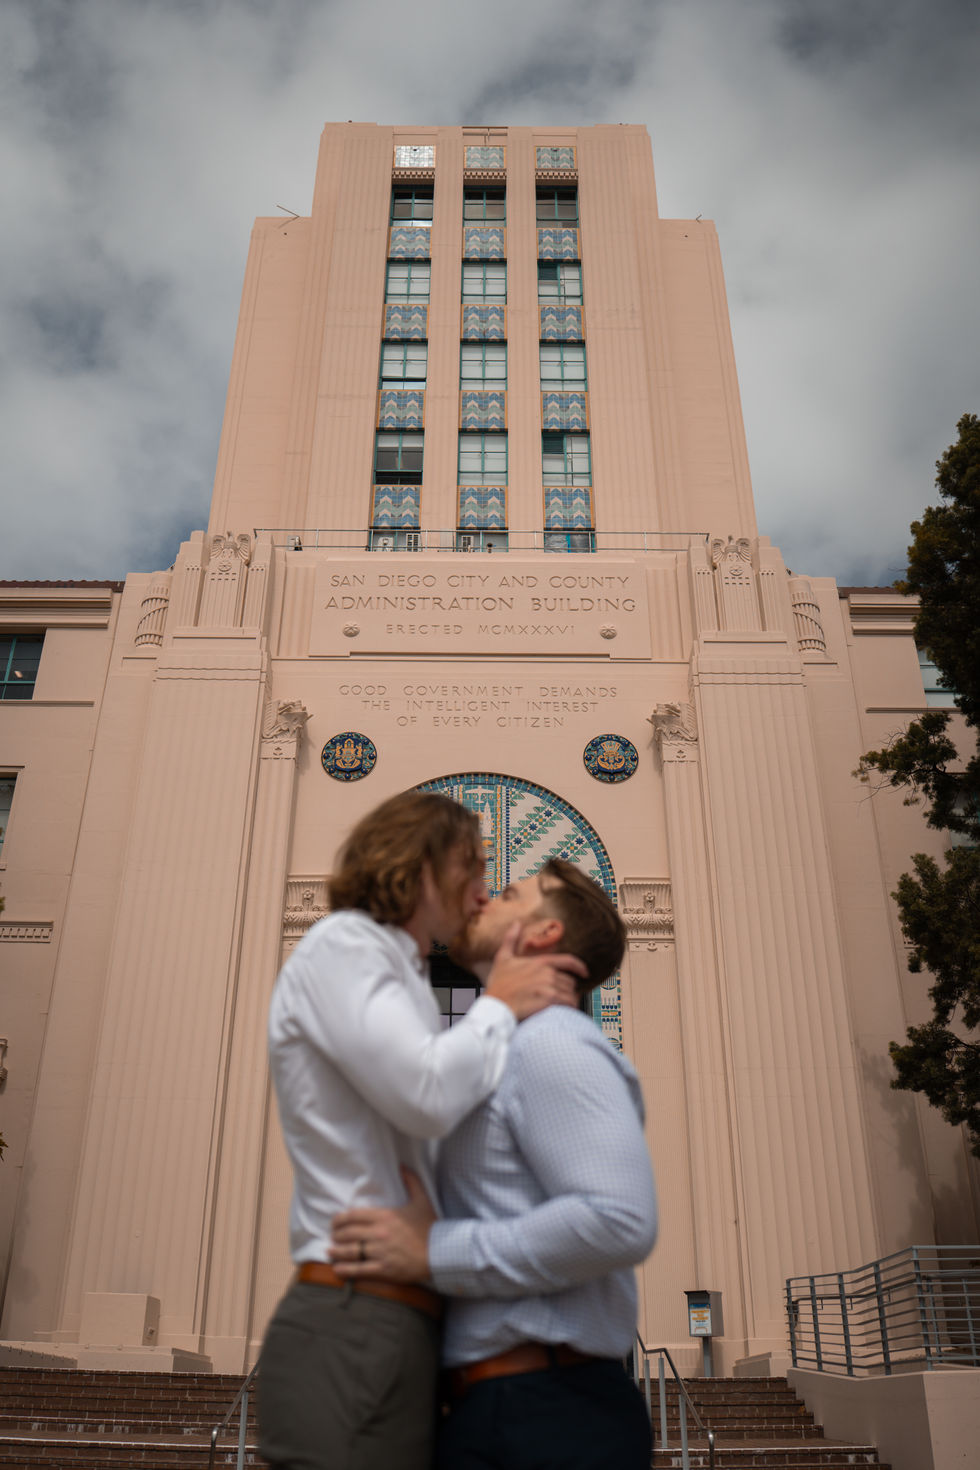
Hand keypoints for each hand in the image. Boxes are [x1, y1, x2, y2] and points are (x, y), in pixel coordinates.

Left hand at [330, 1168, 435, 1282]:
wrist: (440, 1253)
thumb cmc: (430, 1226)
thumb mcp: (422, 1200)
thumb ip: (411, 1181)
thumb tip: (401, 1166)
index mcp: (385, 1216)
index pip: (353, 1215)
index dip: (339, 1219)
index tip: (334, 1222)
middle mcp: (379, 1234)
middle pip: (348, 1233)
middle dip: (336, 1235)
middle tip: (333, 1236)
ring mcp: (380, 1252)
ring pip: (350, 1252)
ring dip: (336, 1251)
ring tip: (330, 1251)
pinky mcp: (383, 1270)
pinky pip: (359, 1269)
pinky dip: (345, 1269)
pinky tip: (337, 1268)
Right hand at [484, 923, 584, 1019]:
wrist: (496, 1007)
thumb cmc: (498, 985)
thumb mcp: (502, 958)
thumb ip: (511, 939)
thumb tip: (516, 923)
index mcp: (540, 962)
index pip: (569, 961)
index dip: (580, 967)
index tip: (585, 973)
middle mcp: (547, 973)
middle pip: (570, 981)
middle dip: (567, 989)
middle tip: (559, 997)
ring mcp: (549, 986)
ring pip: (570, 993)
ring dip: (568, 1000)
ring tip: (560, 1006)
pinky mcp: (549, 1001)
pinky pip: (568, 1003)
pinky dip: (569, 1008)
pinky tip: (563, 1011)